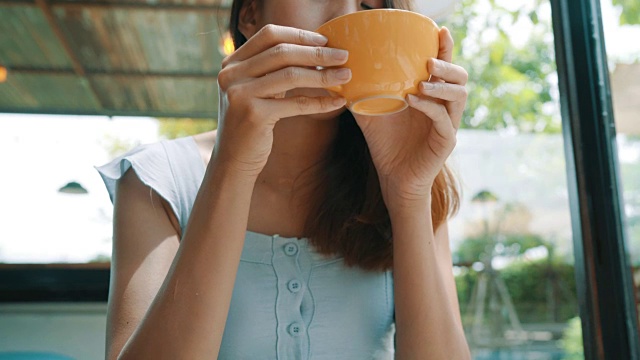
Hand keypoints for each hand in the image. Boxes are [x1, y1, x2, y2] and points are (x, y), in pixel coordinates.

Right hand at [213, 25, 350, 177]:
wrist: (233, 161)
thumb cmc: (251, 124)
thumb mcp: (254, 90)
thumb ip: (270, 70)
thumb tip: (313, 50)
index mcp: (232, 63)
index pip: (269, 35)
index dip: (300, 35)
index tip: (325, 41)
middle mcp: (231, 74)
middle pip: (283, 52)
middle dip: (318, 53)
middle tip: (344, 56)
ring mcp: (240, 94)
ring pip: (291, 75)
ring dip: (323, 75)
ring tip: (345, 76)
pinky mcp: (253, 115)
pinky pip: (296, 103)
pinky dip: (320, 102)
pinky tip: (337, 102)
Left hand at [352, 27, 467, 210]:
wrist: (393, 179)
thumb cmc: (386, 147)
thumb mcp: (371, 116)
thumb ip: (362, 96)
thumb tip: (341, 77)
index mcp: (432, 97)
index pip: (444, 68)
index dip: (445, 49)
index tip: (438, 31)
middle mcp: (444, 108)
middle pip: (460, 78)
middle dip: (448, 64)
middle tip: (429, 60)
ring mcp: (448, 124)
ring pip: (459, 96)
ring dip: (441, 85)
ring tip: (422, 80)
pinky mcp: (446, 141)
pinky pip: (444, 119)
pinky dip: (430, 107)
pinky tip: (414, 100)